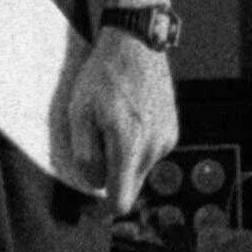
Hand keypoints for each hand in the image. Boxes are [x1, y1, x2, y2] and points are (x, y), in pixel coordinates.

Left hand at [60, 26, 177, 210]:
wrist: (136, 43)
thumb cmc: (103, 75)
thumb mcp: (79, 114)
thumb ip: (85, 156)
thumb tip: (94, 183)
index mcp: (130, 145)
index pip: (121, 201)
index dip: (102, 208)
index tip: (88, 202)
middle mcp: (155, 147)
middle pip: (130, 185)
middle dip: (111, 176)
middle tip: (96, 144)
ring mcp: (167, 138)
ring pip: (139, 169)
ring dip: (123, 159)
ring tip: (112, 124)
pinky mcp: (172, 130)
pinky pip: (150, 153)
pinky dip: (136, 146)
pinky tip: (127, 118)